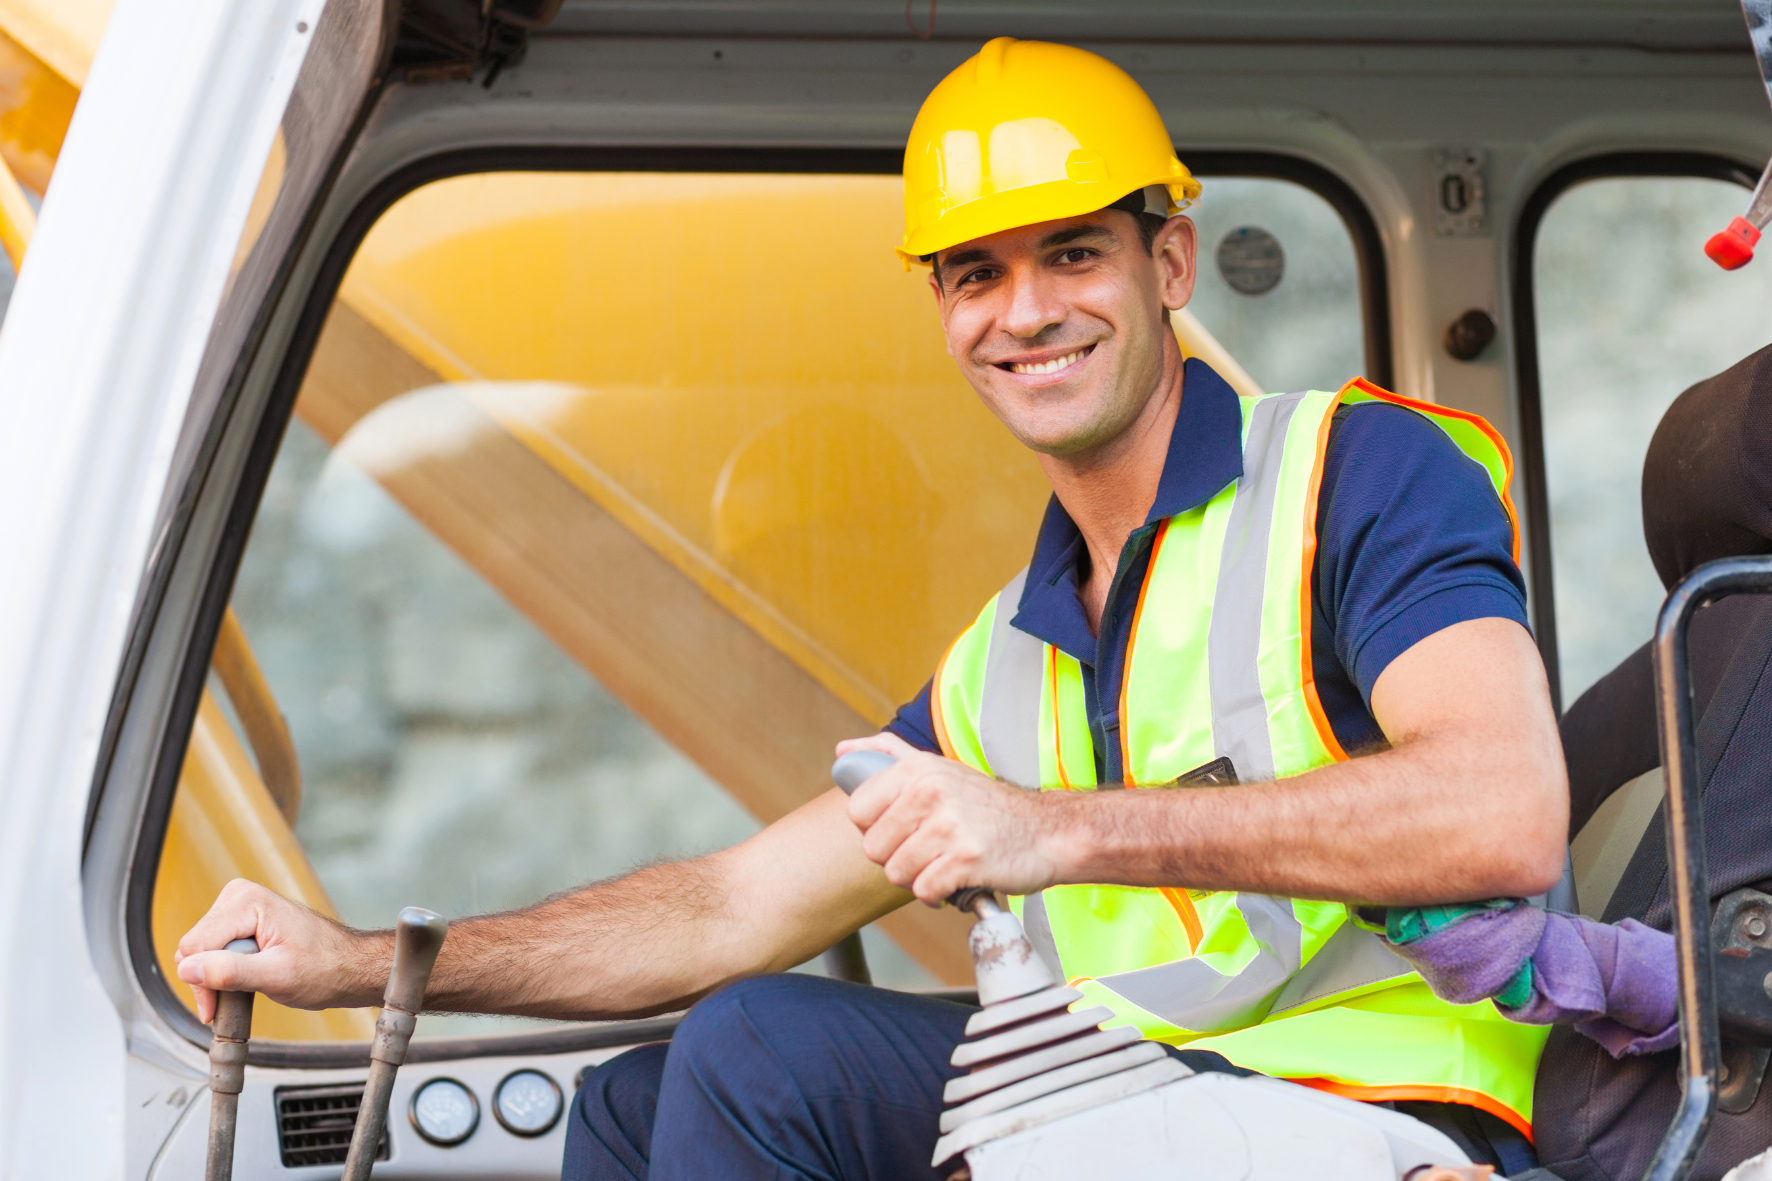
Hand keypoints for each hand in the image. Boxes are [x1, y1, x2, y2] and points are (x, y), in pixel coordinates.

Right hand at [174, 879, 381, 1022]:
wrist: (349, 966)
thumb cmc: (324, 968)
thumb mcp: (277, 976)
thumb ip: (230, 971)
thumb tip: (189, 968)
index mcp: (247, 901)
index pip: (194, 946)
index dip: (202, 981)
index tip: (216, 1006)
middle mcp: (239, 896)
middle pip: (193, 948)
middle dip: (208, 979)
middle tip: (236, 997)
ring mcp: (239, 907)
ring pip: (199, 951)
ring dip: (215, 977)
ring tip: (248, 985)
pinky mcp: (240, 921)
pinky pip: (212, 949)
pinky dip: (222, 970)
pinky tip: (245, 978)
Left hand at [834, 733, 1065, 904]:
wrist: (1047, 832)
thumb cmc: (988, 807)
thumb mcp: (939, 768)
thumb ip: (889, 756)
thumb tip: (843, 751)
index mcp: (917, 769)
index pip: (857, 811)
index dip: (876, 828)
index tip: (902, 829)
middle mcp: (930, 792)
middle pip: (873, 848)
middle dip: (897, 857)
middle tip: (928, 849)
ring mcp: (948, 826)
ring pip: (897, 873)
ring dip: (919, 877)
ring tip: (944, 863)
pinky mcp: (965, 860)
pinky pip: (924, 891)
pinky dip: (938, 895)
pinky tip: (956, 879)